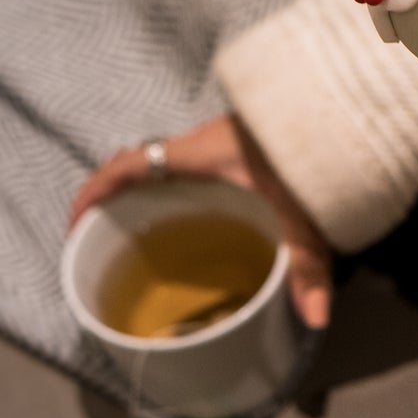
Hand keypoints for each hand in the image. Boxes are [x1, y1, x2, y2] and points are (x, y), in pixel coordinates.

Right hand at [68, 114, 333, 328]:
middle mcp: (201, 144)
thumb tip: (315, 319)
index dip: (94, 193)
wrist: (341, 98)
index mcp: (197, 154)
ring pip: (166, 165)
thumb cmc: (314, 147)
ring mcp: (220, 143)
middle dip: (115, 198)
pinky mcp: (240, 146)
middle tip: (109, 235)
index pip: (127, 166)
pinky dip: (181, 188)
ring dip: (148, 192)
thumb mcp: (307, 214)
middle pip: (139, 166)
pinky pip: (193, 166)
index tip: (76, 223)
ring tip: (143, 231)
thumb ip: (309, 265)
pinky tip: (198, 215)